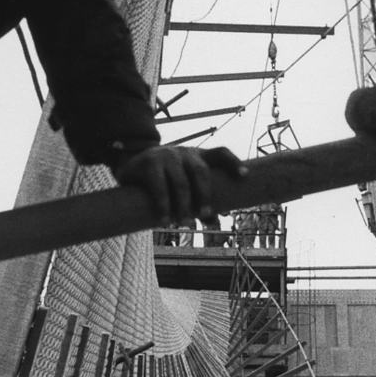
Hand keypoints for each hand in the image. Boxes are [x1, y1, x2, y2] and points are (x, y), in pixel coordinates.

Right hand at [114, 145, 245, 224]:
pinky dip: (163, 205)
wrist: (131, 162)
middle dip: (205, 195)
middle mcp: (184, 153)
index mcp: (198, 156)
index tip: (245, 176)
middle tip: (206, 216)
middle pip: (201, 171)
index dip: (234, 163)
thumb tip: (215, 223)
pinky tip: (165, 220)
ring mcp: (166, 156)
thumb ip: (198, 197)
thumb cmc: (164, 176)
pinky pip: (159, 186)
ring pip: (181, 182)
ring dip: (184, 206)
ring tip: (185, 224)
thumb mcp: (183, 181)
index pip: (220, 153)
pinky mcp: (149, 164)